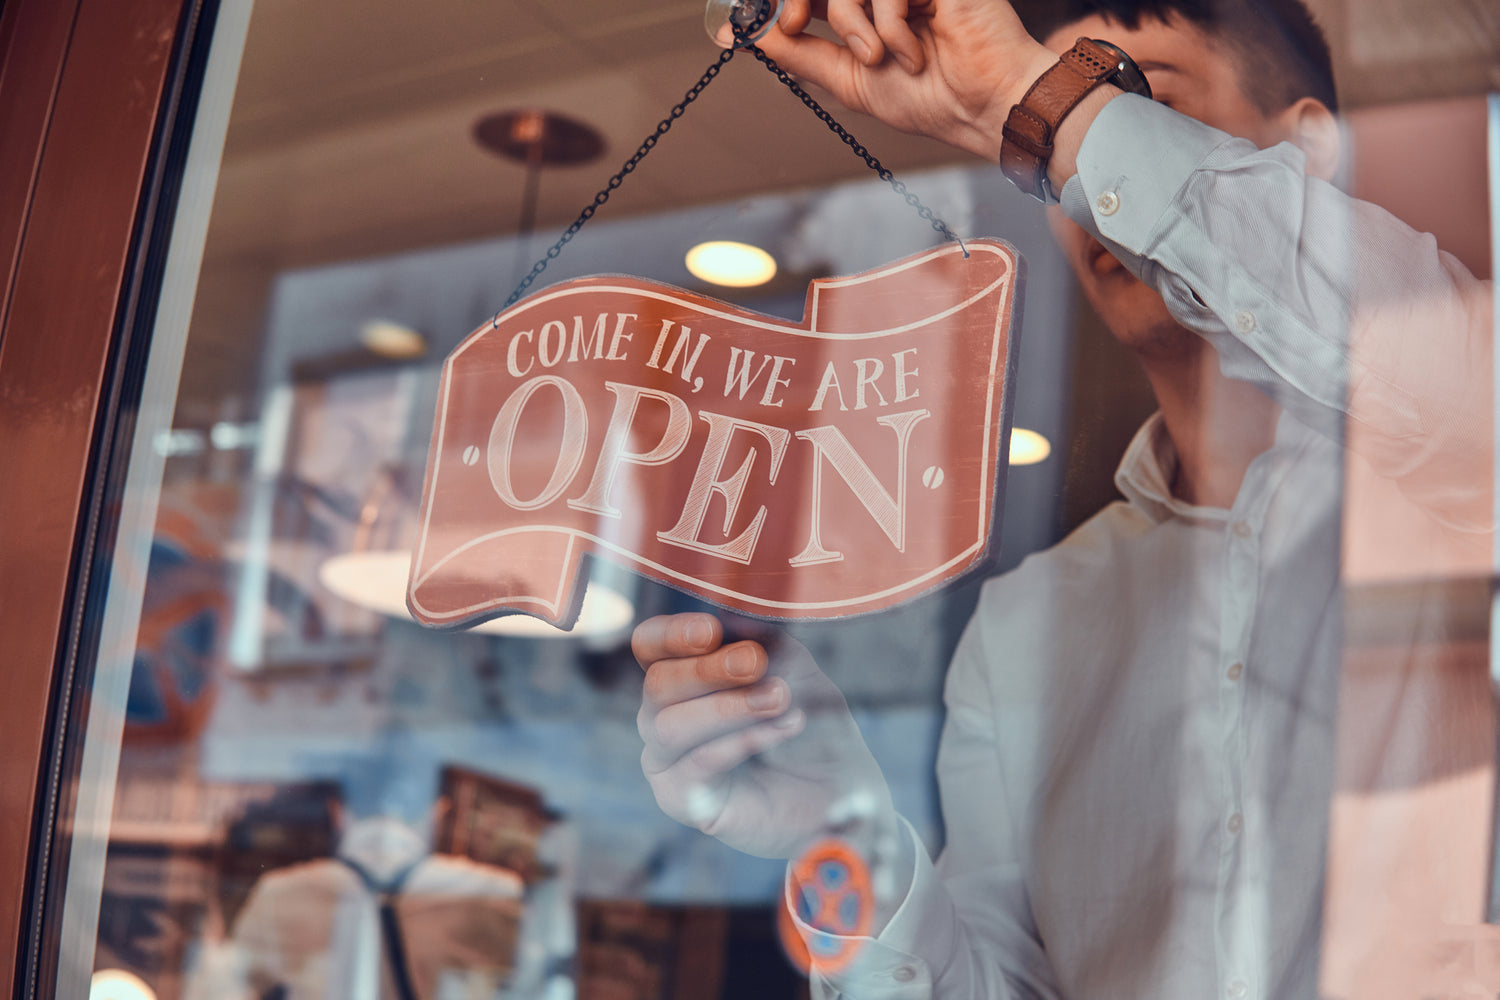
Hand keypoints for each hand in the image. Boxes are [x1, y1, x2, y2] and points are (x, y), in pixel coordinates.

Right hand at [633, 613, 893, 858]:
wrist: (840, 793)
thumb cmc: (813, 728)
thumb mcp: (799, 675)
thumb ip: (769, 646)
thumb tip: (733, 625)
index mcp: (684, 677)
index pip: (651, 645)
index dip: (672, 634)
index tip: (711, 630)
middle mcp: (664, 716)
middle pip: (656, 684)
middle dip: (708, 670)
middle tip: (756, 664)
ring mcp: (668, 761)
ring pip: (668, 725)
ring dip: (727, 707)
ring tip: (780, 698)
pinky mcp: (681, 800)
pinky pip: (697, 763)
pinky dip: (742, 740)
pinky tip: (783, 728)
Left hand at [756, 0, 1057, 161]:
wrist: (981, 109)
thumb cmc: (928, 99)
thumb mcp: (846, 78)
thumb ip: (795, 52)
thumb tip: (737, 34)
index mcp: (859, 5)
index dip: (777, 3)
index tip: (764, 28)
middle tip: (798, 27)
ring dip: (853, 22)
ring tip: (880, 58)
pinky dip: (892, 27)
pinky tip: (916, 52)